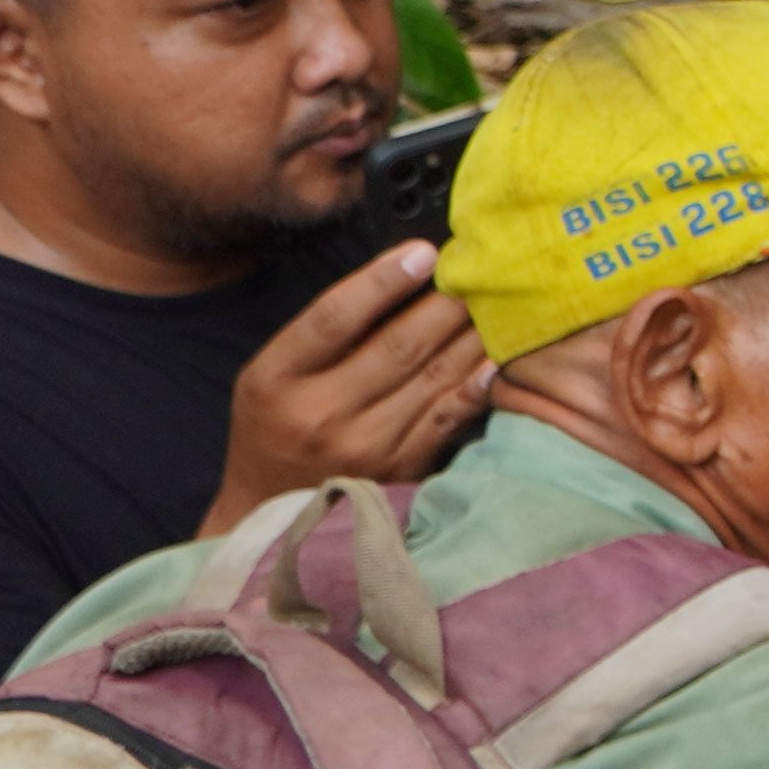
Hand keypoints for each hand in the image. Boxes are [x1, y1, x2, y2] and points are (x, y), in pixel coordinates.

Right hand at [205, 240, 493, 535]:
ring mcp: (364, 447)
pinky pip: (448, 418)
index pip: (332, 318)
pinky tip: (495, 358)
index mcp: (275, 381)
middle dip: (446, 302)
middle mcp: (319, 414)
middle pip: (396, 345)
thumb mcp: (272, 377)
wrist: (272, 516)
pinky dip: (476, 384)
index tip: (424, 252)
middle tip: (480, 271)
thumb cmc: (277, 430)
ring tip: (497, 303)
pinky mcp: (400, 472)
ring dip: (471, 334)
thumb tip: (400, 281)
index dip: (381, 281)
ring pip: (431, 377)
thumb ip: (324, 337)